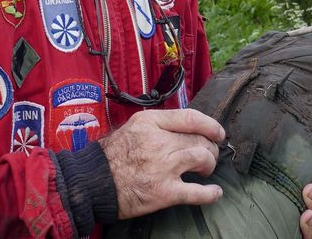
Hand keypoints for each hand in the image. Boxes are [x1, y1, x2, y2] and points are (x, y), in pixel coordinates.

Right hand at [99, 109, 222, 218]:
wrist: (93, 182)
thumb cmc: (110, 156)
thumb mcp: (133, 127)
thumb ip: (158, 125)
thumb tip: (182, 127)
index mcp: (151, 123)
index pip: (191, 118)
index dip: (210, 125)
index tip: (218, 132)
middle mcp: (160, 142)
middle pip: (200, 139)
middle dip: (211, 147)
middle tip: (210, 154)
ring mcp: (164, 167)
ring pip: (202, 159)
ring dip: (210, 165)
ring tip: (206, 170)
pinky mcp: (164, 192)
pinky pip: (196, 192)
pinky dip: (210, 193)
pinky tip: (215, 192)